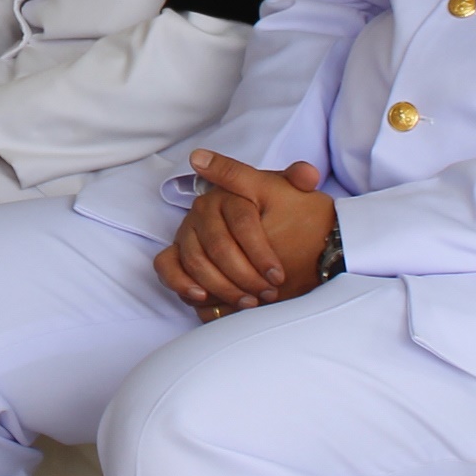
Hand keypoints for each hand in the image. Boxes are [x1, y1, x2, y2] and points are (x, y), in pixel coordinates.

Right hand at [155, 151, 335, 317]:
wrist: (264, 228)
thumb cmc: (275, 211)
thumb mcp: (289, 193)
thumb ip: (298, 180)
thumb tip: (308, 174)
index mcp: (229, 193)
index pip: (243, 222)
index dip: (260, 252)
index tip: (278, 275)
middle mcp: (203, 208)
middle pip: (219, 245)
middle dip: (244, 274)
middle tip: (267, 293)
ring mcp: (186, 230)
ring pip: (195, 259)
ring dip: (221, 285)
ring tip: (248, 302)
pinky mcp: (176, 251)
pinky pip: (166, 265)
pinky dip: (180, 282)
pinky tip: (202, 297)